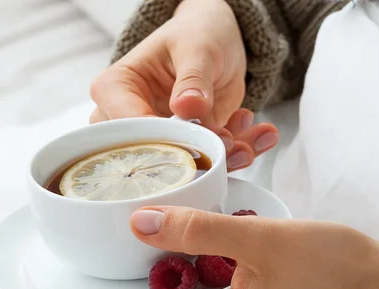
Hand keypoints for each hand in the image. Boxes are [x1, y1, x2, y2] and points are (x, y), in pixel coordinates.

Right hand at [89, 0, 278, 170]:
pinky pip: (213, 158)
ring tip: (250, 144)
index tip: (197, 139)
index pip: (130, 127)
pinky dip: (242, 150)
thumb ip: (193, 78)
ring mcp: (162, 136)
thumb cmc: (195, 33)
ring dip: (225, 158)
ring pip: (188, 164)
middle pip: (154, 156)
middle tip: (232, 143)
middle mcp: (132, 119)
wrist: (218, 37)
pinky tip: (262, 135)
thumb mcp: (196, 47)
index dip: (163, 140)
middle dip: (198, 156)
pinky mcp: (190, 145)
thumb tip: (187, 107)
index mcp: (116, 90)